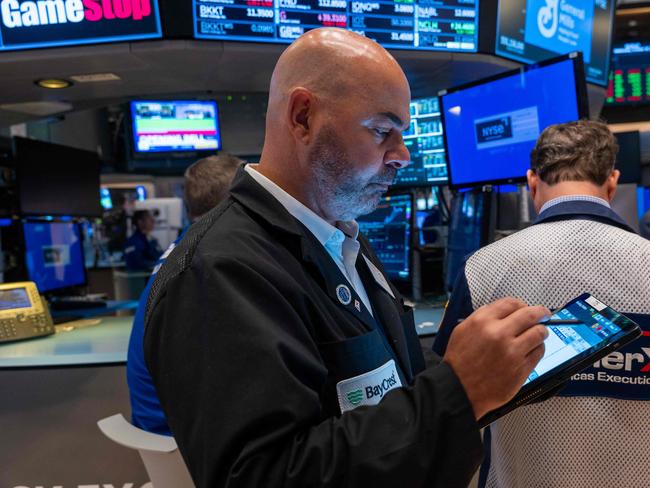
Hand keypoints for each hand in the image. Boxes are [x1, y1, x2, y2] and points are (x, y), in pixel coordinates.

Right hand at [443, 298, 548, 420]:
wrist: (459, 389)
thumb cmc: (459, 362)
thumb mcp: (462, 330)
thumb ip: (482, 317)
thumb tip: (503, 311)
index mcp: (482, 321)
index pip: (512, 303)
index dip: (522, 304)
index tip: (526, 307)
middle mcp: (499, 334)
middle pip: (530, 315)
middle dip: (541, 313)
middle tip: (544, 315)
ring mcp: (512, 352)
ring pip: (539, 333)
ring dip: (541, 331)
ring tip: (538, 333)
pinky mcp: (521, 368)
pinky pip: (539, 352)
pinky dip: (538, 348)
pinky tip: (532, 349)